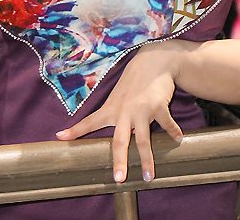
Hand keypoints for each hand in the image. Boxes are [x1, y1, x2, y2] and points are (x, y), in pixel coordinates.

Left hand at [55, 41, 185, 183]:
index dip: (75, 130)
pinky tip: (178, 140)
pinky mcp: (158, 106)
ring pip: (144, 140)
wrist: (153, 61)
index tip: (60, 137)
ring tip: (148, 177)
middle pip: (119, 141)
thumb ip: (115, 115)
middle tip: (118, 178)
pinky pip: (166, 123)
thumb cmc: (133, 83)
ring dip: (147, 160)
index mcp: (111, 109)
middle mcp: (124, 111)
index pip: (89, 122)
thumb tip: (112, 134)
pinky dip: (173, 132)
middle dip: (119, 161)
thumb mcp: (118, 97)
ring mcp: (141, 110)